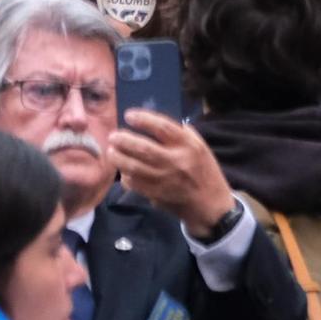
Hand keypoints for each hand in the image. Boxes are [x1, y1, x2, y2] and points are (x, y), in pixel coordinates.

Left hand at [109, 111, 236, 237]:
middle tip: (113, 136)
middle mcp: (175, 161)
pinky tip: (123, 171)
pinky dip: (125, 176)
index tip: (129, 115)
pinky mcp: (155, 194)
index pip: (163, 127)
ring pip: (133, 167)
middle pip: (143, 148)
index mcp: (189, 146)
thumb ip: (184, 134)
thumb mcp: (202, 148)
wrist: (209, 204)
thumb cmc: (205, 172)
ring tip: (111, 151)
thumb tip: (159, 124)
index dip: (143, 119)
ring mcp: (164, 179)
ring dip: (118, 158)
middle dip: (124, 140)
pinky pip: (133, 183)